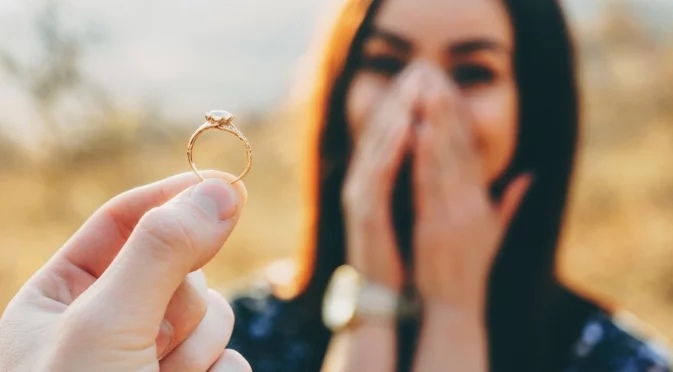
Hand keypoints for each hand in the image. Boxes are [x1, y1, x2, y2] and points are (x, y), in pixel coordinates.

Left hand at [0, 171, 251, 371]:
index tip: (223, 182)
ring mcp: (154, 355)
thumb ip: (160, 251)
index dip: (172, 197)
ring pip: (213, 314)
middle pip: (182, 269)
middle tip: (152, 340)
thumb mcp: (105, 323)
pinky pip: (230, 358)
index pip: (123, 220)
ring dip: (198, 347)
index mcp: (63, 295)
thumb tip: (220, 190)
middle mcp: (110, 322)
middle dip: (179, 304)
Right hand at [341, 65, 424, 291]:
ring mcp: (362, 195)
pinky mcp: (363, 211)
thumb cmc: (410, 253)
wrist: (391, 294)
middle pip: (384, 129)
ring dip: (397, 112)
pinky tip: (408, 124)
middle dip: (403, 96)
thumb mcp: (426, 210)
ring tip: (416, 83)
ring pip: (379, 143)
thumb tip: (457, 158)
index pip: (398, 132)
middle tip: (422, 66)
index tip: (433, 77)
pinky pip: (378, 172)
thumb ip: (436, 182)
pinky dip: (391, 147)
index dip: (413, 103)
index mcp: (382, 180)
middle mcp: (367, 181)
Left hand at [412, 71, 530, 313]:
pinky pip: (427, 185)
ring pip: (445, 160)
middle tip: (436, 75)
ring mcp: (453, 214)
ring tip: (427, 91)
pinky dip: (423, 157)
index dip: (460, 118)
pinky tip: (416, 131)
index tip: (449, 89)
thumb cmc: (469, 270)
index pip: (472, 152)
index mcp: (481, 202)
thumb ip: (509, 202)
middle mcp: (470, 203)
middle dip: (447, 109)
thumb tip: (531, 174)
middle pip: (460, 148)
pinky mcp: (435, 226)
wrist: (453, 306)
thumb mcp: (493, 233)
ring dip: (436, 123)